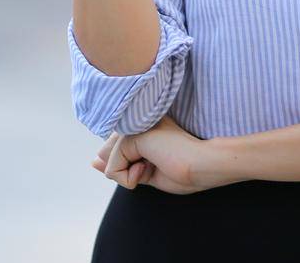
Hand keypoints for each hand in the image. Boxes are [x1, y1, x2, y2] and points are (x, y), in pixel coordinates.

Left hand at [90, 115, 232, 194]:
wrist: (205, 164)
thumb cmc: (186, 171)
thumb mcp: (149, 171)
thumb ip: (124, 165)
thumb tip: (95, 161)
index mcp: (143, 125)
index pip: (116, 148)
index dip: (121, 164)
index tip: (147, 167)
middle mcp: (136, 121)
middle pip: (108, 154)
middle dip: (126, 171)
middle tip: (153, 167)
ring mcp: (134, 126)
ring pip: (109, 161)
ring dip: (128, 177)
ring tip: (152, 168)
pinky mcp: (133, 135)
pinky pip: (113, 167)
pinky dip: (128, 179)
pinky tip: (147, 169)